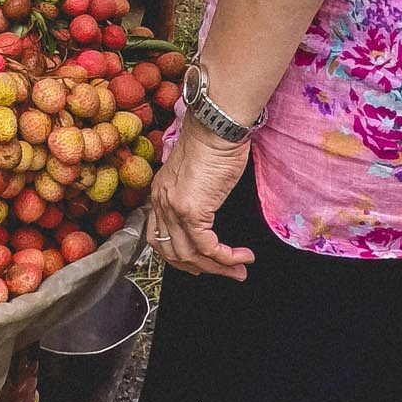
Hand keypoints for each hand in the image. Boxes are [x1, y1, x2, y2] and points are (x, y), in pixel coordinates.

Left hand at [146, 120, 255, 279]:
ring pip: (190, 254)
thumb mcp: (197, 174)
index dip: (179, 257)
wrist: (215, 128)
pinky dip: (226, 257)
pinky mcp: (192, 210)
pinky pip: (207, 247)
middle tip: (227, 273)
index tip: (201, 264)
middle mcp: (161, 202)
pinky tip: (242, 256)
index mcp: (160, 193)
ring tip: (239, 270)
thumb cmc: (213, 144)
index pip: (159, 237)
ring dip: (217, 267)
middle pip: (173, 251)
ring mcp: (174, 207)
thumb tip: (209, 212)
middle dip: (201, 268)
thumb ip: (195, 194)